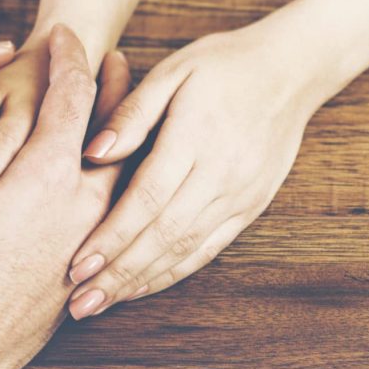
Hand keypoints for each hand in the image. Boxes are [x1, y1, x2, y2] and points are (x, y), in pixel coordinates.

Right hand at [0, 26, 125, 368]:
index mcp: (47, 173)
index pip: (73, 95)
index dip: (68, 57)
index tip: (66, 34)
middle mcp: (85, 203)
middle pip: (117, 132)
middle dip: (116, 90)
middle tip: (118, 60)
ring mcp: (93, 238)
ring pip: (122, 175)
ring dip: (120, 137)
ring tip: (116, 113)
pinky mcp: (90, 267)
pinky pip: (115, 211)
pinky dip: (117, 181)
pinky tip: (105, 177)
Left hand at [64, 26, 332, 318]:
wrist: (291, 70)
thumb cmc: (222, 64)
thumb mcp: (173, 71)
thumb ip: (131, 113)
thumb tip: (92, 153)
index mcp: (197, 137)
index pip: (147, 198)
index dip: (111, 236)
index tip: (77, 264)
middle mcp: (222, 174)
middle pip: (164, 235)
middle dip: (119, 273)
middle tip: (80, 303)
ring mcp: (241, 195)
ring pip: (186, 249)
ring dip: (142, 281)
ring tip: (103, 304)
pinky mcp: (251, 206)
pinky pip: (209, 248)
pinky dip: (174, 271)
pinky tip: (143, 285)